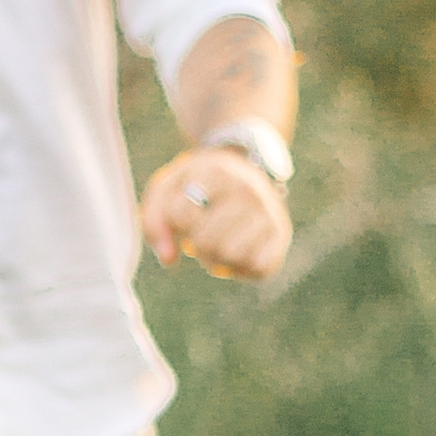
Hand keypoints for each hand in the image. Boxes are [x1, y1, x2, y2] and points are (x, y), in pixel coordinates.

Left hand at [140, 144, 291, 281]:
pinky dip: (243, 267)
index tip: (186, 210)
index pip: (180, 215)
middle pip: (204, 240)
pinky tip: (240, 251)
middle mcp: (247, 189)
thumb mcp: (169, 188)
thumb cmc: (199, 185)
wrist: (247, 168)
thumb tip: (168, 259)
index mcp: (216, 171)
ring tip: (220, 240)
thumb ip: (155, 220)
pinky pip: (257, 268)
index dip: (175, 222)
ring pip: (229, 255)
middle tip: (203, 231)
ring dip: (217, 257)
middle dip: (196, 243)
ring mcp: (268, 211)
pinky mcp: (281, 235)